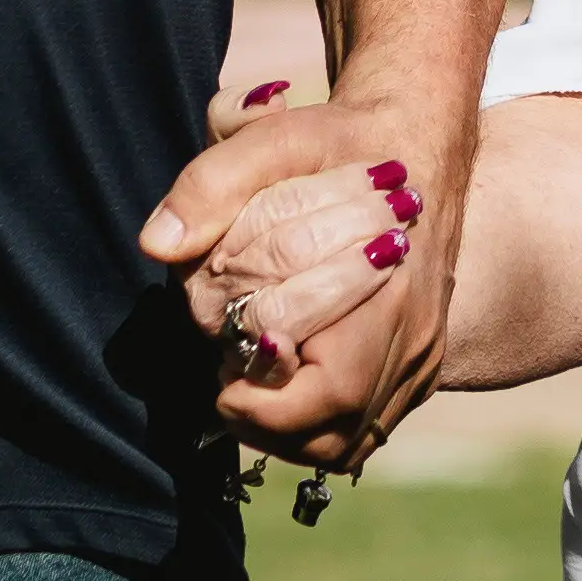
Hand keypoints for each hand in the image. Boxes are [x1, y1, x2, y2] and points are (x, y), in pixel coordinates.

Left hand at [141, 83, 465, 471]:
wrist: (414, 145)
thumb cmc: (340, 143)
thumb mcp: (274, 138)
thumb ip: (212, 183)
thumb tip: (159, 244)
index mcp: (391, 289)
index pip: (328, 389)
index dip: (264, 397)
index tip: (223, 364)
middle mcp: (415, 336)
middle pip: (334, 432)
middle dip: (267, 419)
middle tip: (228, 376)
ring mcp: (422, 358)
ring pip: (348, 442)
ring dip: (288, 430)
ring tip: (252, 382)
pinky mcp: (418, 368)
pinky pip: (363, 429)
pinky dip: (315, 423)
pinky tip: (284, 382)